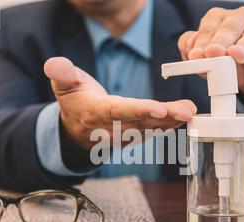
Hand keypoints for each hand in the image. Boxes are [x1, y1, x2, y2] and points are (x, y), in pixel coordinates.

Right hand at [44, 57, 195, 149]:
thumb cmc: (75, 102)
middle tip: (186, 110)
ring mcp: (126, 134)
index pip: (118, 112)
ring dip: (172, 121)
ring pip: (151, 128)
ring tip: (190, 111)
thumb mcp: (63, 86)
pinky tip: (185, 116)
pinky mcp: (136, 135)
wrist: (78, 130)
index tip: (158, 109)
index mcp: (95, 113)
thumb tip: (53, 63)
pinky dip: (170, 124)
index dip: (138, 111)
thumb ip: (61, 74)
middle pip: (141, 122)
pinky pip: (154, 130)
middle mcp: (112, 128)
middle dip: (164, 117)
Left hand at [178, 6, 243, 112]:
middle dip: (220, 40)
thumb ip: (198, 56)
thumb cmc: (233, 67)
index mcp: (221, 21)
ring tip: (236, 55)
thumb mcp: (212, 65)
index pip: (209, 26)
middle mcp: (241, 19)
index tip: (195, 54)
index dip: (202, 40)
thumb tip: (188, 51)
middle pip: (229, 26)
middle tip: (212, 53)